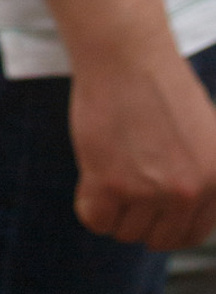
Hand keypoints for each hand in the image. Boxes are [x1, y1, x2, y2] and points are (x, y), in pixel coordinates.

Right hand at [70, 39, 215, 248]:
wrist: (125, 53)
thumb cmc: (159, 83)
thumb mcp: (207, 135)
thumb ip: (202, 175)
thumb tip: (187, 206)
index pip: (193, 234)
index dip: (168, 225)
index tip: (151, 213)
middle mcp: (187, 192)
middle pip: (158, 239)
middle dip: (140, 221)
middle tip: (124, 191)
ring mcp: (148, 189)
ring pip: (125, 231)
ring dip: (113, 211)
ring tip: (106, 175)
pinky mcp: (108, 182)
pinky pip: (95, 219)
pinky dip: (90, 207)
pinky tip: (90, 182)